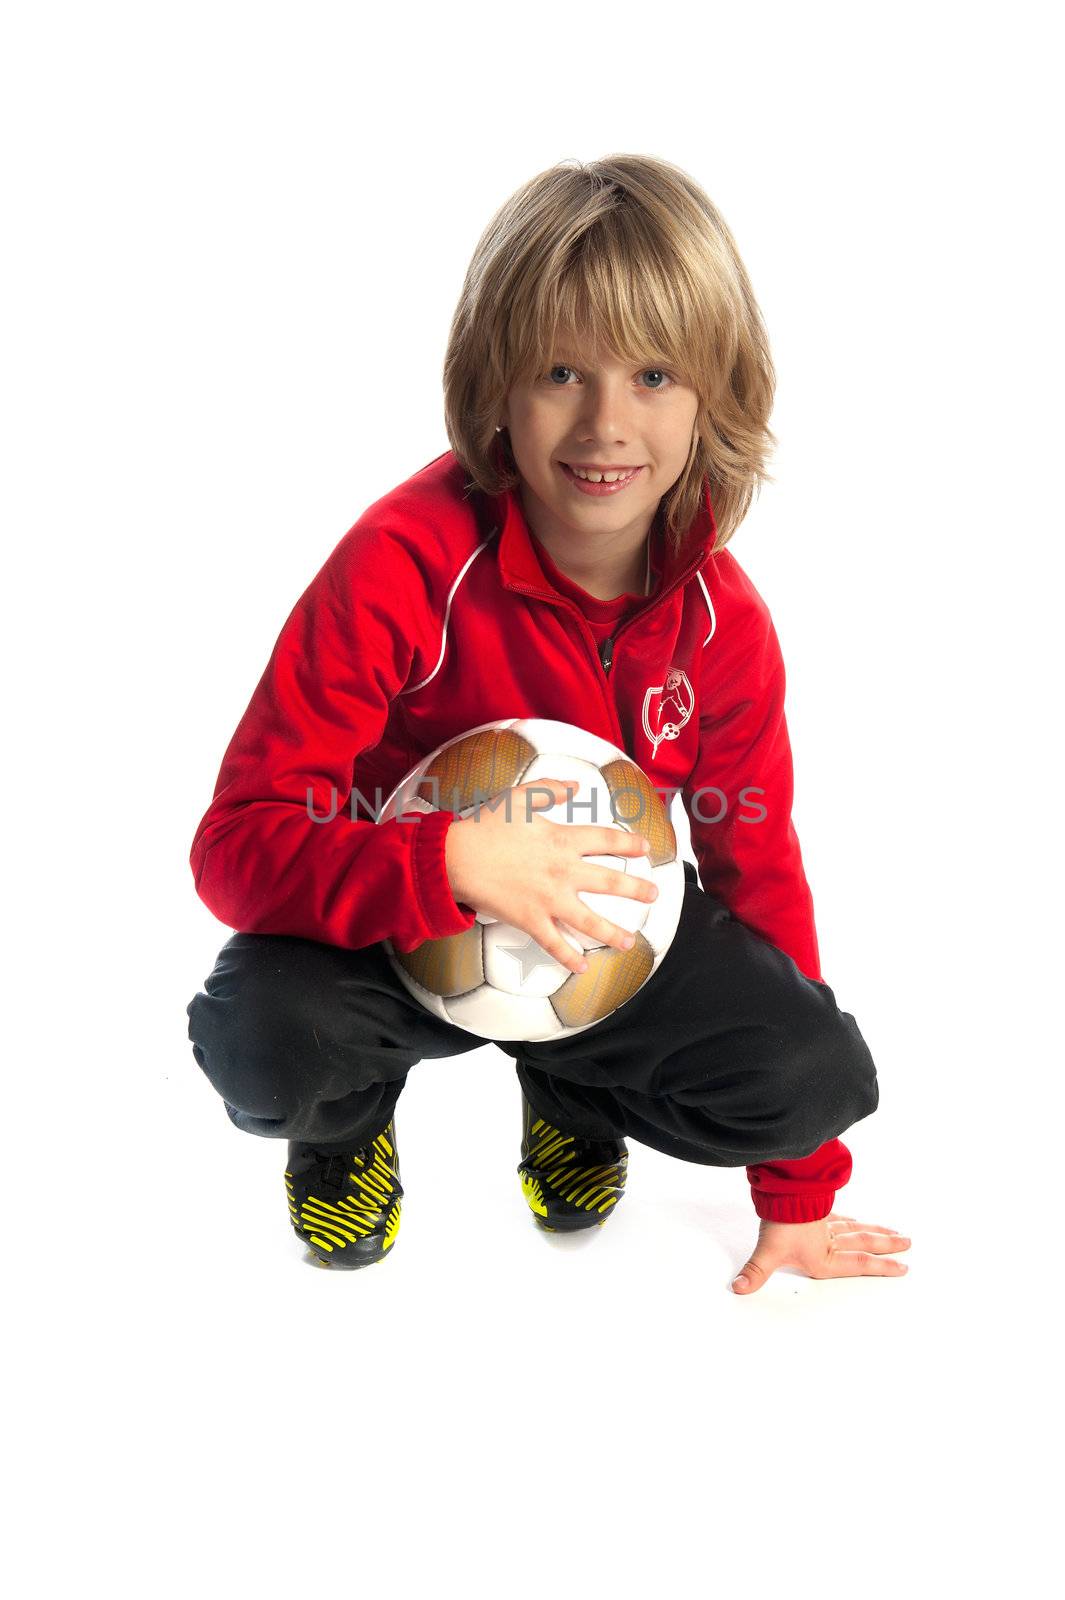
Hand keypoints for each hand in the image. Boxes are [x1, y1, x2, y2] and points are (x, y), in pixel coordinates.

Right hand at [444, 777, 657, 975]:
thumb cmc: (485, 827)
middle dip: (635, 890)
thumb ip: (550, 789)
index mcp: (562, 840)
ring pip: (589, 921)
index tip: (645, 849)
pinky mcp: (530, 920)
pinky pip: (554, 943)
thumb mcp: (519, 798)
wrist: (456, 858)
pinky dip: (568, 958)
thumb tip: (576, 786)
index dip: (629, 844)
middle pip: (609, 882)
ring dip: (612, 933)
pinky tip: (581, 968)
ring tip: (629, 941)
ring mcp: (549, 900)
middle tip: (653, 895)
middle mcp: (563, 872)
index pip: (606, 841)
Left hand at [731, 1212, 910, 1292]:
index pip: (859, 1263)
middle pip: (864, 1242)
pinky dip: (853, 1219)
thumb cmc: (780, 1221)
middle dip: (887, 1245)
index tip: (903, 1266)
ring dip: (876, 1231)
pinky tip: (857, 1219)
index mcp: (823, 1257)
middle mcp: (829, 1241)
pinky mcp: (818, 1209)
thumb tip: (738, 1288)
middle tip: (908, 1244)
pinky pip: (841, 1216)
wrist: (781, 1190)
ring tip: (896, 1232)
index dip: (881, 1266)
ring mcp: (825, 1223)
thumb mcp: (767, 1252)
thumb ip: (755, 1272)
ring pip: (856, 1228)